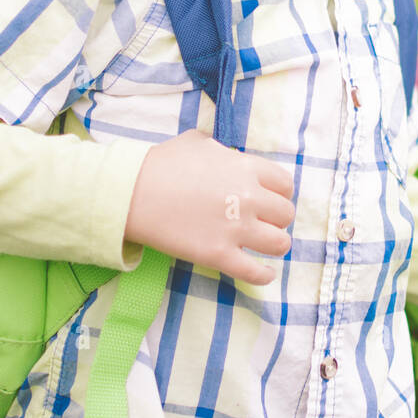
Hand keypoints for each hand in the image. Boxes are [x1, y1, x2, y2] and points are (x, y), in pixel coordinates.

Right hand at [124, 129, 295, 284]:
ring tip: (265, 245)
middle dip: (276, 219)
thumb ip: (221, 149)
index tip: (271, 200)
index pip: (285, 184)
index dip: (280, 194)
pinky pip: (255, 272)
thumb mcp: (197, 142)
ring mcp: (235, 228)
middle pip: (285, 214)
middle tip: (263, 222)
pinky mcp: (218, 255)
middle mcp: (248, 197)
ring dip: (275, 245)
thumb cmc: (160, 164)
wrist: (131, 192)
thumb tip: (228, 155)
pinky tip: (264, 273)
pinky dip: (264, 275)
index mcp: (245, 167)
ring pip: (279, 243)